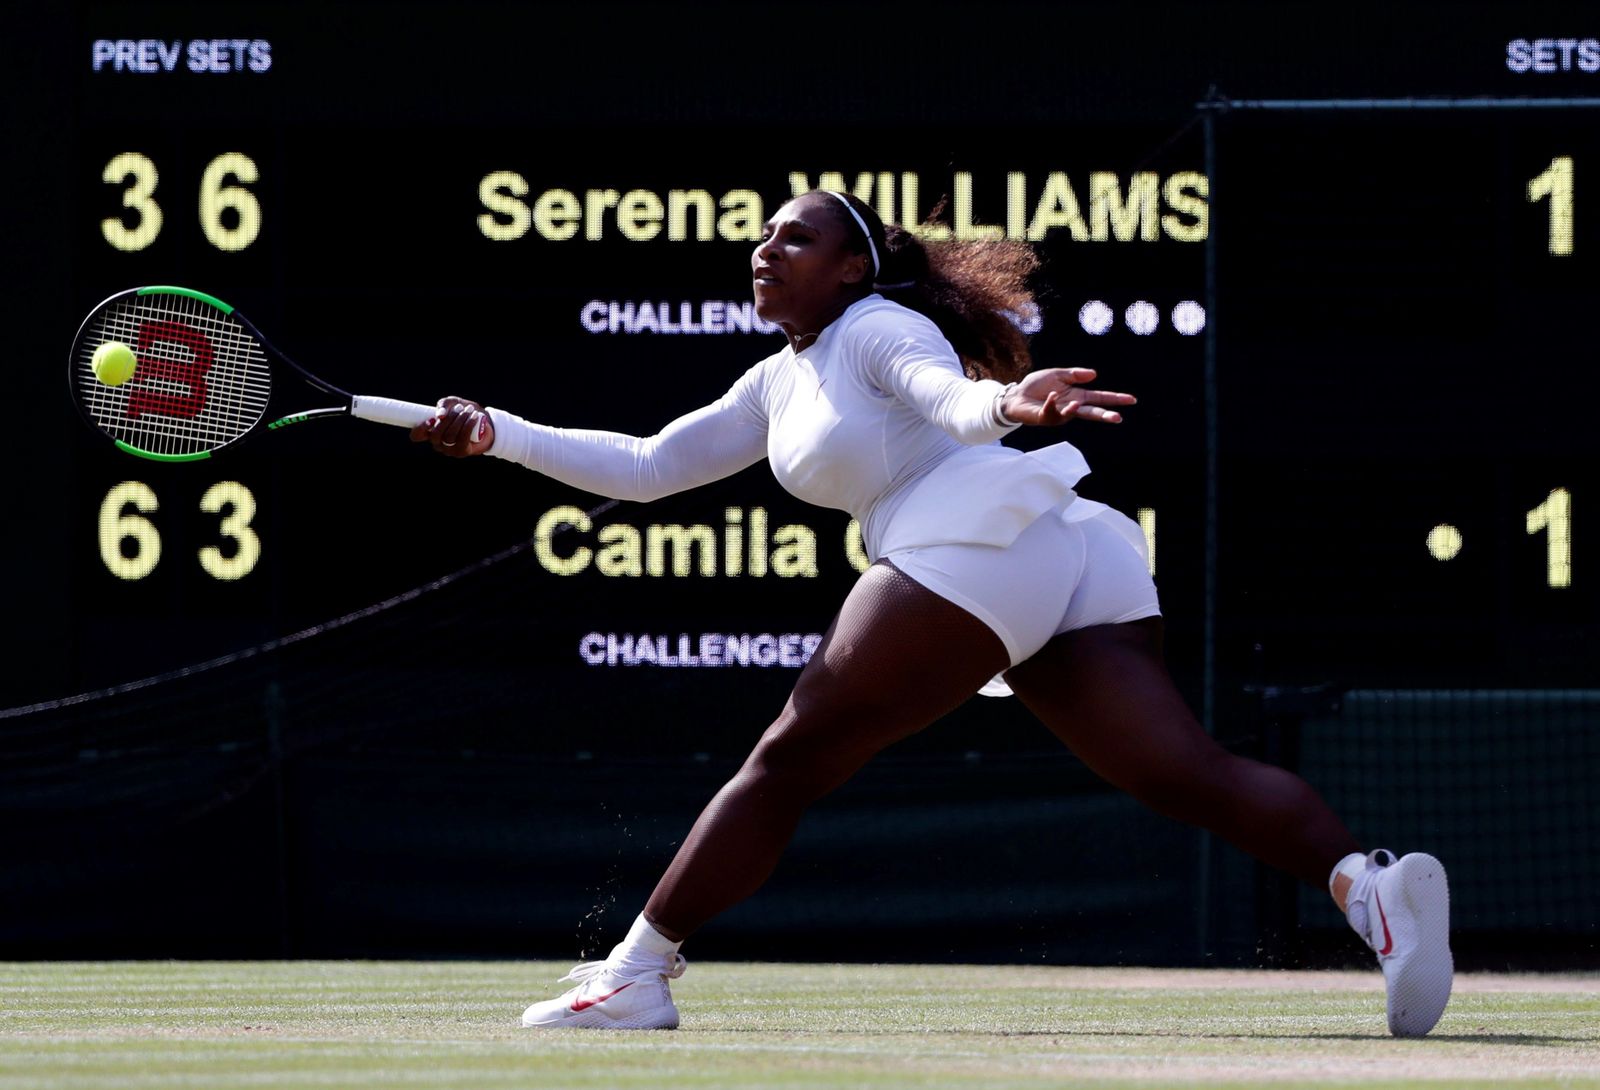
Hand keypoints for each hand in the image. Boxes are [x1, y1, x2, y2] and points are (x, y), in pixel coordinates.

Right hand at [410, 396, 494, 456]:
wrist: (484, 422)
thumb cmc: (463, 412)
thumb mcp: (453, 403)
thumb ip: (444, 404)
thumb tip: (440, 416)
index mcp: (430, 432)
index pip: (416, 436)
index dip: (419, 429)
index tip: (431, 419)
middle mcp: (438, 444)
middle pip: (435, 435)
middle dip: (448, 420)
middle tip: (459, 408)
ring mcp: (449, 450)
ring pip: (449, 436)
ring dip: (460, 420)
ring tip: (468, 410)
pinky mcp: (462, 452)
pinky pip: (463, 439)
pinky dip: (468, 425)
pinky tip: (473, 416)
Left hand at [1001, 367, 1135, 425]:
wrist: (1017, 395)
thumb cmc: (1037, 386)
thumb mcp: (1058, 374)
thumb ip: (1074, 375)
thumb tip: (1094, 374)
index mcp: (1077, 396)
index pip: (1099, 398)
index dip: (1114, 399)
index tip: (1131, 399)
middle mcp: (1070, 407)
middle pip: (1091, 413)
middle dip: (1104, 415)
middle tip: (1117, 418)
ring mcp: (1058, 414)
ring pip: (1071, 415)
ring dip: (1074, 410)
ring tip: (1076, 404)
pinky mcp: (1045, 417)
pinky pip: (1051, 412)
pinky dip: (1052, 403)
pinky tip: (1051, 395)